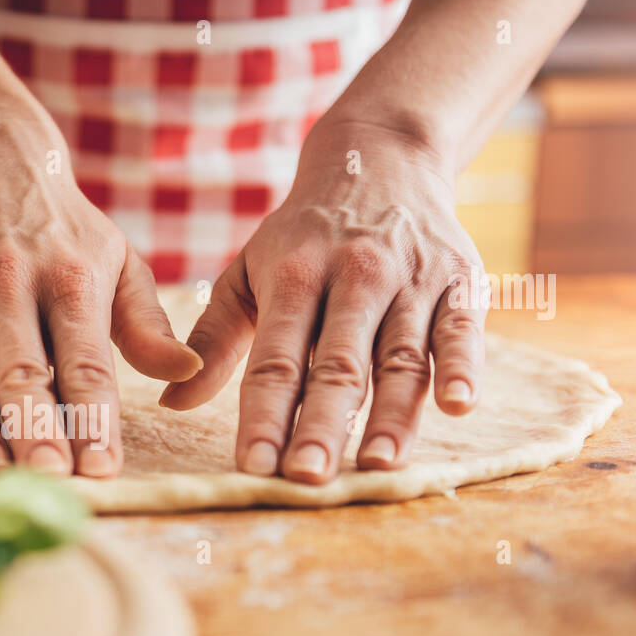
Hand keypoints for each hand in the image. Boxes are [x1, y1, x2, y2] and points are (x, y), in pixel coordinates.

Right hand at [0, 113, 200, 476]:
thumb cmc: (64, 231)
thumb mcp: (118, 262)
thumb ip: (147, 324)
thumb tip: (191, 373)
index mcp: (71, 280)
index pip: (86, 365)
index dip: (93, 420)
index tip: (102, 471)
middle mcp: (11, 283)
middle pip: (23, 372)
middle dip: (37, 430)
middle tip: (49, 480)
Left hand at [160, 120, 486, 483]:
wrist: (382, 158)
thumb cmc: (302, 237)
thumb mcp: (249, 274)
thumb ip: (213, 340)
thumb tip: (170, 403)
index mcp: (295, 278)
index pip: (276, 360)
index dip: (266, 415)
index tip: (254, 466)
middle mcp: (354, 279)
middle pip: (338, 365)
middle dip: (323, 425)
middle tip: (308, 477)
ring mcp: (410, 281)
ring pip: (401, 358)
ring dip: (392, 415)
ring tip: (378, 466)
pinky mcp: (460, 281)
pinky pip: (462, 329)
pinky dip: (464, 367)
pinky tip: (459, 407)